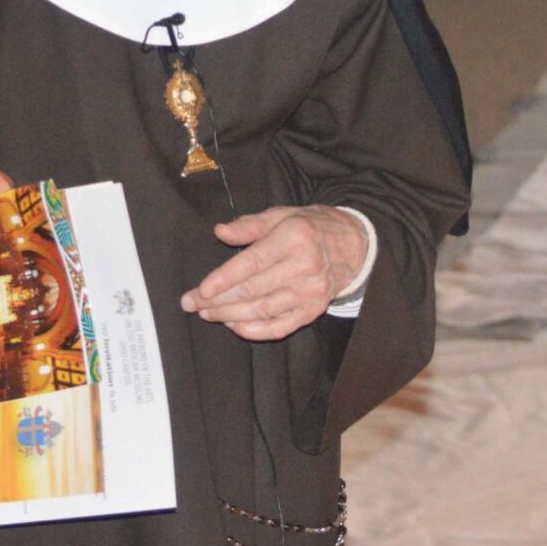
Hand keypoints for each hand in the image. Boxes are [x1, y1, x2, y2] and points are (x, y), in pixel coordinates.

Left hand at [179, 206, 369, 340]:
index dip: (223, 279)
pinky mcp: (313, 311)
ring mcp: (310, 292)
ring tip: (207, 313)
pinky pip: (279, 327)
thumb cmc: (310, 227)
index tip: (200, 290)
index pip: (252, 263)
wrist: (355, 247)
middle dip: (217, 300)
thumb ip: (249, 225)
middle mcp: (304, 267)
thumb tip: (220, 232)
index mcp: (294, 238)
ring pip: (262, 310)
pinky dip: (254, 330)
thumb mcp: (282, 215)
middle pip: (252, 290)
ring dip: (229, 315)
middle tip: (191, 304)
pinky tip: (234, 326)